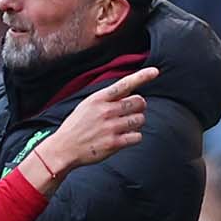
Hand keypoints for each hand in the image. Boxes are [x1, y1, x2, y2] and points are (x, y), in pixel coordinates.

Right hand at [39, 67, 159, 174]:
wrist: (64, 148)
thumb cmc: (77, 125)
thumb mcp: (87, 105)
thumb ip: (108, 98)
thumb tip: (130, 91)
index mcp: (99, 98)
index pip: (125, 84)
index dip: (142, 76)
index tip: (155, 71)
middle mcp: (106, 111)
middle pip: (139, 102)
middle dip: (139, 107)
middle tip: (131, 112)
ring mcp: (111, 127)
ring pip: (140, 119)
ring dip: (137, 122)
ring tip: (125, 126)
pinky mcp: (114, 143)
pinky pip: (138, 136)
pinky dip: (134, 137)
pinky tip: (124, 137)